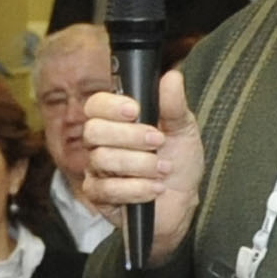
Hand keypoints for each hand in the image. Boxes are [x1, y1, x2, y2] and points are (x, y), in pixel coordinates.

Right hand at [77, 71, 203, 268]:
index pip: (95, 105)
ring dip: (139, 164)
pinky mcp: (99, 197)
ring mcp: (97, 170)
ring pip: (101, 160)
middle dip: (129, 136)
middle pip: (92, 131)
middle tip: (157, 141)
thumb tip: (171, 76)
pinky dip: (136, 188)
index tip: (135, 111)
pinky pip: (106, 189)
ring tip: (163, 169)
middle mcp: (101, 143)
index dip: (110, 106)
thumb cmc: (179, 161)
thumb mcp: (183, 129)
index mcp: (117, 121)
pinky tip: (155, 189)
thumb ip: (174, 105)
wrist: (184, 201)